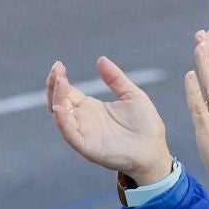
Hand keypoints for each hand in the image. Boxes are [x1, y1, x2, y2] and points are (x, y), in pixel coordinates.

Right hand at [48, 57, 172, 184]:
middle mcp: (83, 120)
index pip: (67, 92)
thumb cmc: (145, 124)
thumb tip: (101, 59)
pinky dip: (62, 123)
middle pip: (59, 102)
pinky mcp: (88, 147)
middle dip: (53, 86)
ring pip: (61, 117)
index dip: (60, 79)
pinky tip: (60, 109)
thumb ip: (116, 78)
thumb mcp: (132, 95)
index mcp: (90, 107)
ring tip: (59, 83)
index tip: (59, 65)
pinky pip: (71, 136)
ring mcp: (84, 134)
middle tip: (56, 71)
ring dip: (57, 100)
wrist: (155, 149)